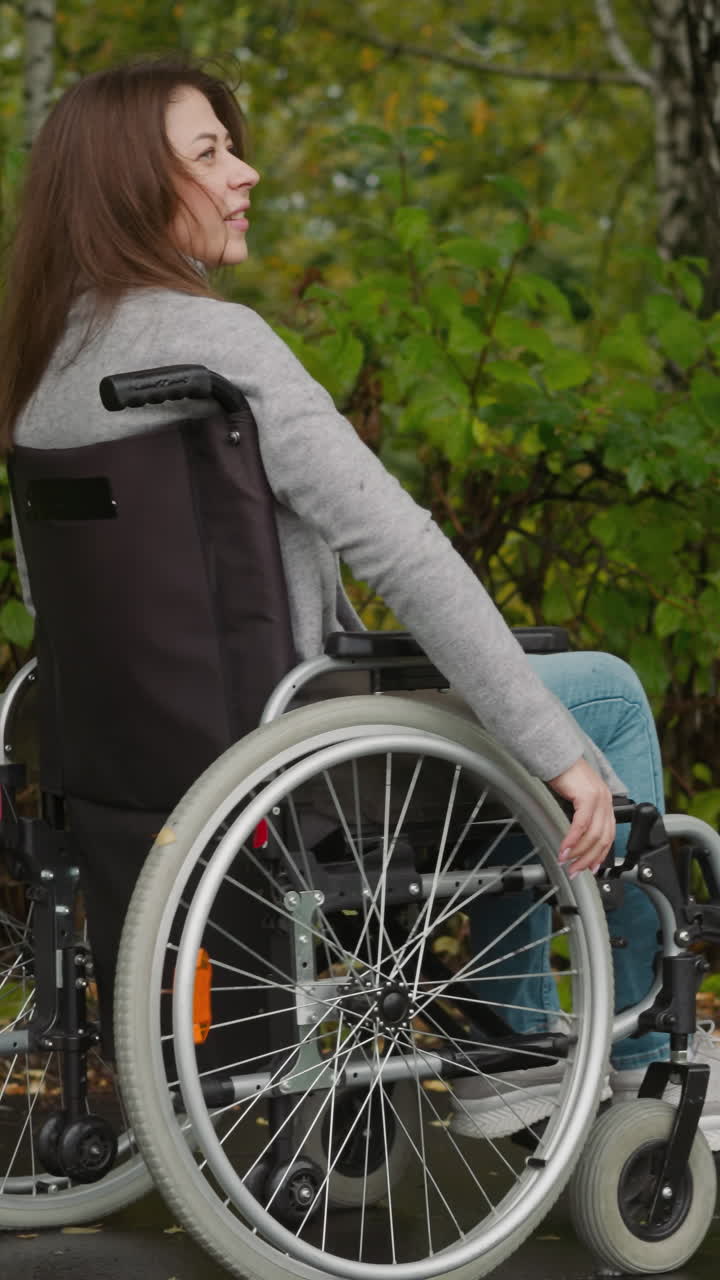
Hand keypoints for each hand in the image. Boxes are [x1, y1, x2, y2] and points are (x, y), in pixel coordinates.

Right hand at [547, 758, 615, 876]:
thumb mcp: (576, 799)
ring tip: (566, 862)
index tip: (590, 868)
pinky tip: (563, 848)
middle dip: (588, 859)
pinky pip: (581, 825)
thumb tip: (574, 840)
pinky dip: (572, 840)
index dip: (600, 855)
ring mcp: (599, 798)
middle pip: (602, 839)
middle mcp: (606, 801)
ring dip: (578, 853)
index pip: (608, 836)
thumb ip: (581, 817)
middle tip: (575, 870)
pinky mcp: (587, 796)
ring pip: (593, 835)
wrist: (556, 756)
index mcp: (605, 803)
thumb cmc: (564, 776)